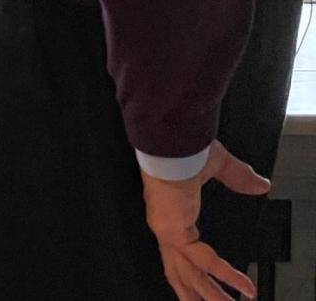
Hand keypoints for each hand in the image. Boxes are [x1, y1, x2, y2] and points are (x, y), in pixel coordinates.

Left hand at [140, 139, 269, 299]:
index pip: (182, 250)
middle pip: (181, 272)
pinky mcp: (174, 231)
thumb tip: (258, 184)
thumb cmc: (180, 146)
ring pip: (190, 274)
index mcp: (170, 213)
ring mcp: (168, 230)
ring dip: (211, 294)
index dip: (196, 268)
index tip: (209, 281)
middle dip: (198, 294)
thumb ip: (237, 177)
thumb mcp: (215, 165)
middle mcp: (166, 226)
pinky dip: (224, 273)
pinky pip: (203, 260)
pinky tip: (241, 285)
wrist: (167, 140)